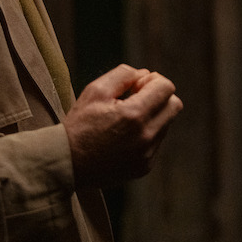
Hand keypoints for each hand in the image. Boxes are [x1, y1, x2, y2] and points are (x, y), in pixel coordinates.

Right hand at [63, 64, 182, 188]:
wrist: (67, 163)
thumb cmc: (80, 124)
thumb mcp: (96, 90)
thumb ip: (124, 74)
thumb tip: (145, 74)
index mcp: (134, 115)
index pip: (166, 87)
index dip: (153, 81)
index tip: (136, 86)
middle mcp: (146, 137)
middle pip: (175, 105)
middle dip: (159, 96)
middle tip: (136, 98)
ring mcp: (147, 155)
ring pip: (166, 124)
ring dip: (152, 116)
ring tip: (125, 119)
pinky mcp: (144, 167)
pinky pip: (157, 142)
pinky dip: (146, 134)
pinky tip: (124, 136)